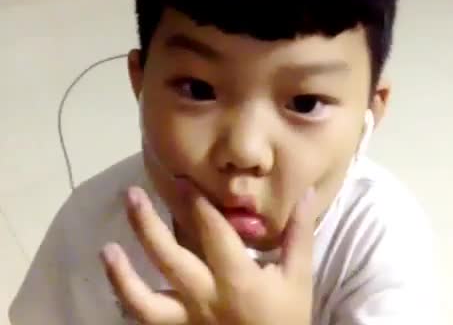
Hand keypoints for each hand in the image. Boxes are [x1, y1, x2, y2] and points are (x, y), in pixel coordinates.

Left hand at [101, 181, 316, 324]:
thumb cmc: (286, 320)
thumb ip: (299, 234)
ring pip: (145, 301)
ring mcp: (187, 323)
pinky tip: (116, 282)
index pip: (212, 233)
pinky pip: (145, 322)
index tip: (179, 179)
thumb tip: (308, 192)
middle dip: (147, 225)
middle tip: (131, 196)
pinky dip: (127, 302)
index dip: (195, 204)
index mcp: (238, 280)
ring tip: (107, 248)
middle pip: (170, 259)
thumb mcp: (298, 278)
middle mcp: (206, 299)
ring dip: (122, 274)